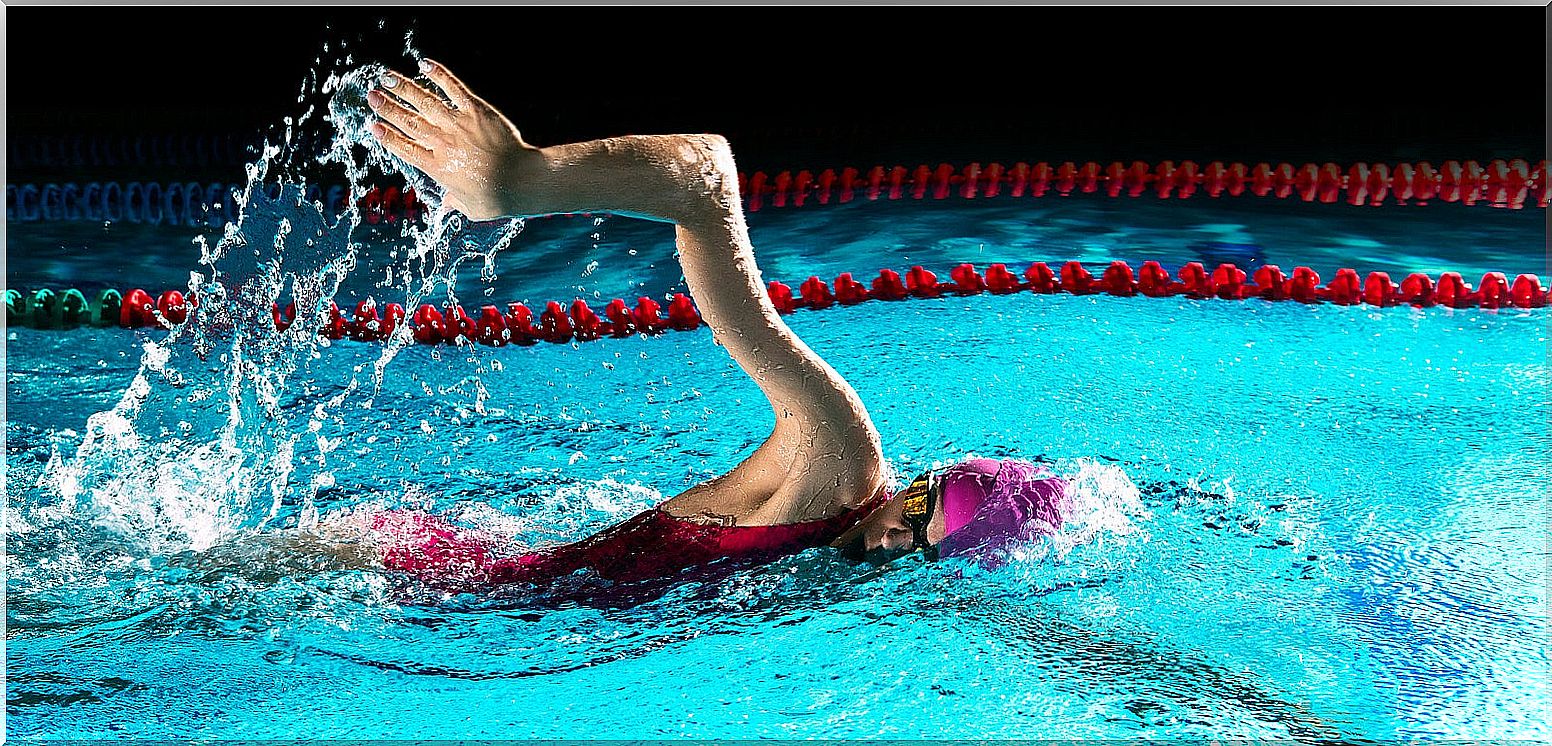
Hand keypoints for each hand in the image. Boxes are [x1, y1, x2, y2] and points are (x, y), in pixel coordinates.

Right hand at [367, 59, 540, 220]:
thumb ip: (456, 203)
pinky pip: (454, 88)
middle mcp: (443, 144)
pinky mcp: (476, 111)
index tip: (373, 126)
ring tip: (386, 77)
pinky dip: (439, 75)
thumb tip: (449, 205)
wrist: (522, 180)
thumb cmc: (499, 198)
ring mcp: (458, 125)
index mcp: (438, 168)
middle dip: (388, 108)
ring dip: (404, 88)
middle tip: (371, 96)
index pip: (405, 149)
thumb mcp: (472, 208)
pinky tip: (425, 64)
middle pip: (409, 122)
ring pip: (425, 102)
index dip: (388, 137)